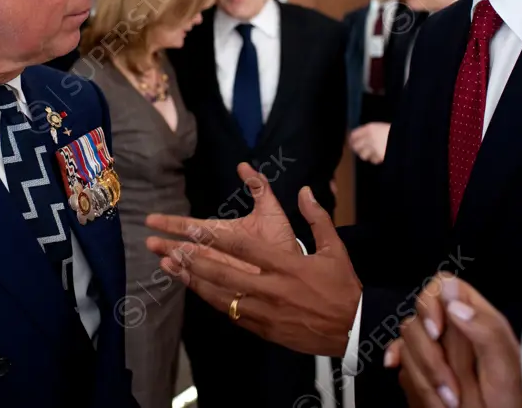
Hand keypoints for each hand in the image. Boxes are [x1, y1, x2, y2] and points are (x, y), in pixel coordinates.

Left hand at [145, 167, 360, 356]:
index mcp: (287, 266)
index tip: (193, 228)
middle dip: (193, 260)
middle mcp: (272, 289)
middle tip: (169, 249)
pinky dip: (211, 300)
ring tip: (172, 268)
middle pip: (224, 273)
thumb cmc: (343, 287)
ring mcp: (265, 311)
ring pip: (221, 295)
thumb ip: (317, 218)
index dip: (216, 237)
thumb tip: (305, 190)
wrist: (352, 330)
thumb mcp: (335, 249)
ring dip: (194, 281)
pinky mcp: (264, 329)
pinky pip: (231, 313)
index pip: (245, 248)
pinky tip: (196, 290)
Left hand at [350, 123, 390, 163]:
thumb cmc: (394, 131)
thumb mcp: (381, 127)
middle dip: (356, 148)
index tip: (351, 141)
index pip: (354, 134)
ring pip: (363, 155)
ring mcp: (374, 148)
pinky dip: (375, 159)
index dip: (351, 139)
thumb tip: (360, 138)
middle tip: (358, 149)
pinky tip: (378, 156)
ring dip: (365, 155)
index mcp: (370, 128)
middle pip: (355, 146)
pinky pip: (373, 160)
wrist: (405, 138)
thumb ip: (371, 131)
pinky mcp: (380, 156)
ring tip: (369, 154)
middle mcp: (369, 137)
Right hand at [385, 274, 521, 407]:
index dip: (432, 304)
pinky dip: (401, 368)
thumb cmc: (511, 403)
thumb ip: (487, 329)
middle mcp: (452, 331)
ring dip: (424, 379)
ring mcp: (434, 350)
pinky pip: (400, 362)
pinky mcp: (420, 369)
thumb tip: (455, 302)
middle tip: (453, 388)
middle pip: (417, 320)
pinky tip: (398, 368)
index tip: (436, 332)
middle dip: (430, 358)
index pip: (442, 286)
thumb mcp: (506, 368)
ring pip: (406, 346)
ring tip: (450, 402)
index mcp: (477, 319)